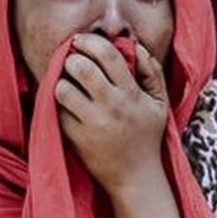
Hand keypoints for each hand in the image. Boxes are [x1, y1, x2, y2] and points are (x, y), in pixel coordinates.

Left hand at [55, 33, 168, 192]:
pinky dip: (59, 104)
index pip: (108, 55)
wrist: (135, 177)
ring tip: (67, 82)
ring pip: (63, 89)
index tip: (80, 41)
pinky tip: (67, 104)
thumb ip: (152, 71)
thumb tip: (135, 46)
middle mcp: (110, 106)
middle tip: (72, 61)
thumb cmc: (147, 136)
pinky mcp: (75, 137)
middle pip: (81, 68)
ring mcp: (91, 123)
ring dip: (61, 81)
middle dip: (72, 58)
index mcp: (131, 93)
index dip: (89, 42)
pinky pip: (58, 111)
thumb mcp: (159, 103)